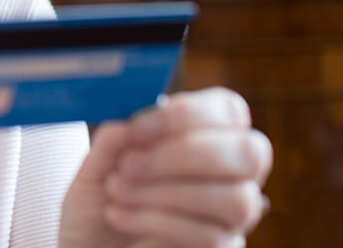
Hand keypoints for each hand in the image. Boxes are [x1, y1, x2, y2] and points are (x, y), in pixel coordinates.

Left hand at [59, 87, 272, 247]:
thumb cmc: (99, 201)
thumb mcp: (96, 165)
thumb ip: (114, 140)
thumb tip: (130, 125)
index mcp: (204, 136)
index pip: (230, 110)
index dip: (188, 113)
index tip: (137, 129)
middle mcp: (230, 175)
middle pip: (250, 153)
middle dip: (184, 154)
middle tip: (130, 164)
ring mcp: (232, 218)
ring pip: (236, 199)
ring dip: (167, 192)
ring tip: (117, 190)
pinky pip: (212, 236)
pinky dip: (157, 221)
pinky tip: (119, 215)